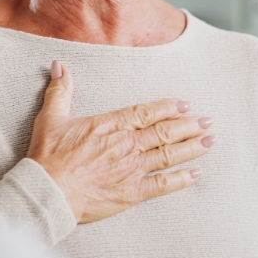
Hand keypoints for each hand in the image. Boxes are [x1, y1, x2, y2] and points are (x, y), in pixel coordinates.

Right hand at [28, 60, 214, 223]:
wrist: (49, 190)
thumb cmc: (48, 155)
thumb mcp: (51, 117)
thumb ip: (60, 91)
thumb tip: (60, 66)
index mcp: (110, 125)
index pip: (146, 112)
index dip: (167, 107)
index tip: (185, 104)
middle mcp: (126, 145)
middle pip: (164, 132)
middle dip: (188, 125)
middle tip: (207, 120)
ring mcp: (132, 169)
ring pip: (168, 155)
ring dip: (191, 147)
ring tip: (209, 141)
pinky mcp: (132, 192)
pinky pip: (163, 185)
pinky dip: (181, 179)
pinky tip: (195, 174)